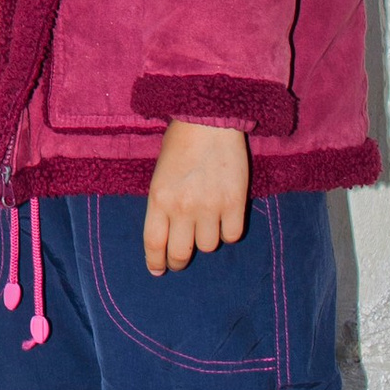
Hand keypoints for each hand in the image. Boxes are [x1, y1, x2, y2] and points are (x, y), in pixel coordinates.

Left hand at [143, 121, 249, 274]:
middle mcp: (183, 208)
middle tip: (180, 259)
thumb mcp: (160, 174)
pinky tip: (224, 219)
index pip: (154, 243)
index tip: (158, 269)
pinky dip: (227, 232)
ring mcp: (210, 207)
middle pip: (181, 253)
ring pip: (208, 245)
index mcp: (159, 198)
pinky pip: (232, 235)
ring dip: (205, 239)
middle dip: (178, 261)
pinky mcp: (235, 203)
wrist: (209, 120)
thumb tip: (167, 234)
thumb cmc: (180, 144)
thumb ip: (163, 204)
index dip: (156, 261)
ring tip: (205, 223)